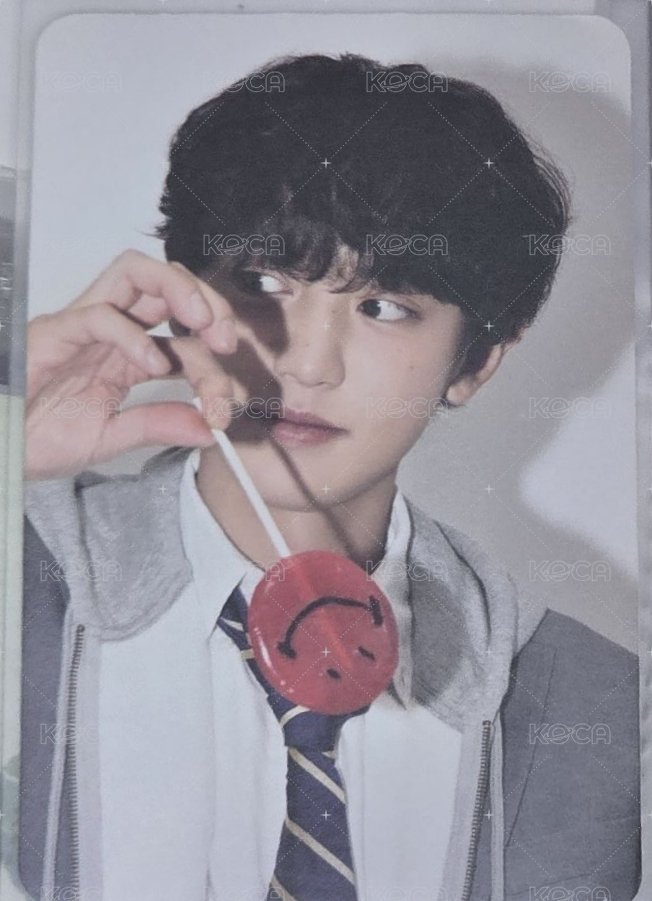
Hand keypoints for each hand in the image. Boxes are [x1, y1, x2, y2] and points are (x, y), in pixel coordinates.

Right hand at [25, 249, 238, 480]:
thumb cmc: (35, 436)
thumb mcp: (111, 437)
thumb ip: (157, 426)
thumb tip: (208, 429)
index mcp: (126, 352)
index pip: (183, 337)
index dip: (213, 366)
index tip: (225, 406)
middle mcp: (109, 329)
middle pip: (165, 282)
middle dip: (208, 302)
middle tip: (226, 342)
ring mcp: (81, 325)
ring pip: (134, 272)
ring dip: (180, 290)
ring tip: (204, 327)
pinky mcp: (53, 333)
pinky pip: (98, 315)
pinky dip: (134, 335)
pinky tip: (154, 366)